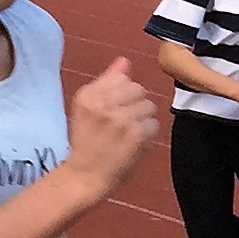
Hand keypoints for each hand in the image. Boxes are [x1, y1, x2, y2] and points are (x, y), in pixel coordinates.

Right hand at [65, 58, 158, 195]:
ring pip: (149, 106)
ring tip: (128, 133)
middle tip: (122, 124)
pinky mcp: (136, 133)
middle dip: (135, 105)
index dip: (123, 94)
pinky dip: (148, 135)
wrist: (84, 177)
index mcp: (88, 95)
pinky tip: (133, 143)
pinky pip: (154, 124)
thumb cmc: (87, 142)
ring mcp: (120, 118)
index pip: (122, 78)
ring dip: (143, 119)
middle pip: (139, 89)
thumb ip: (107, 82)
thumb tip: (125, 60)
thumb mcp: (88, 108)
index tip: (114, 110)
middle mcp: (103, 103)